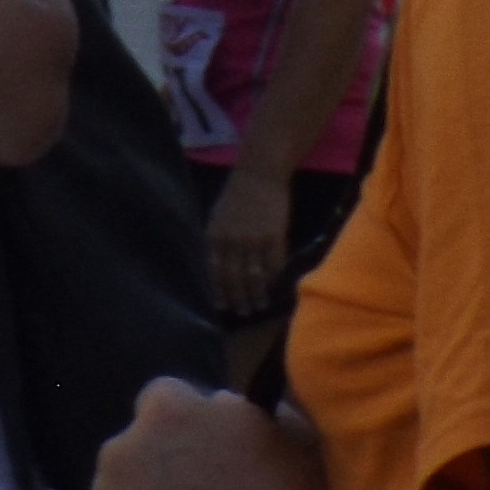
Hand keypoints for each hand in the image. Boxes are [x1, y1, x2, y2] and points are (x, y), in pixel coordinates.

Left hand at [206, 165, 293, 318]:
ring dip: (257, 294)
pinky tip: (276, 288)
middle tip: (244, 313)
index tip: (222, 307)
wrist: (259, 176)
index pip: (214, 271)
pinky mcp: (274, 237)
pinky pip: (274, 265)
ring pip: (254, 276)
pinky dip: (275, 279)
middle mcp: (231, 241)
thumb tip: (217, 267)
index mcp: (214, 236)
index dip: (218, 291)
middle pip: (234, 278)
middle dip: (238, 298)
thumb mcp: (217, 218)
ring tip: (260, 306)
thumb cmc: (237, 196)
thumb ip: (217, 241)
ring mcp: (253, 240)